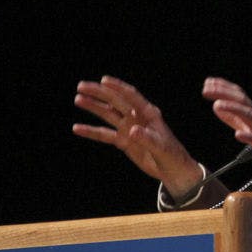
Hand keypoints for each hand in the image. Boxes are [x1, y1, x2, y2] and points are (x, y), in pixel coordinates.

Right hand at [73, 76, 203, 198]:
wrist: (173, 170)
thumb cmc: (172, 156)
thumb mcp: (161, 148)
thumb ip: (147, 139)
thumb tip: (132, 130)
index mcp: (149, 114)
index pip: (131, 96)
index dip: (118, 87)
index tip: (103, 81)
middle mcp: (137, 118)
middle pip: (116, 102)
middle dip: (99, 93)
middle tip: (81, 86)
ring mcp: (129, 129)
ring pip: (108, 115)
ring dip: (94, 107)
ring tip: (78, 99)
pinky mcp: (124, 141)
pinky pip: (105, 135)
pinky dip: (92, 131)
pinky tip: (77, 128)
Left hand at [202, 77, 251, 180]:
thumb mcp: (250, 127)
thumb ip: (233, 118)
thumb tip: (217, 107)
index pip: (239, 96)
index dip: (224, 88)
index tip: (208, 83)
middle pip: (243, 102)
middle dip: (225, 94)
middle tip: (207, 89)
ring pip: (250, 117)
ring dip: (234, 109)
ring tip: (218, 105)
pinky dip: (249, 136)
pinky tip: (238, 134)